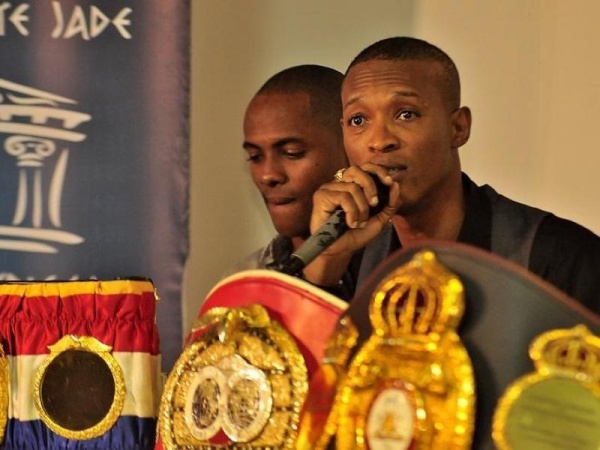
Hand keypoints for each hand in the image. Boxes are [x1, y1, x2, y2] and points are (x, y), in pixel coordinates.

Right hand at [303, 163, 400, 285]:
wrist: (341, 251)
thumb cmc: (357, 235)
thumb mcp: (380, 220)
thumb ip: (390, 204)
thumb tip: (396, 185)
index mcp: (353, 185)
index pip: (365, 168)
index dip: (378, 171)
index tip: (390, 182)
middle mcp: (340, 183)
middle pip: (357, 170)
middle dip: (370, 185)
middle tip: (374, 204)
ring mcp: (329, 188)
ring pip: (353, 188)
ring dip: (361, 209)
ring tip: (358, 223)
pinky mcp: (321, 196)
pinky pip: (343, 197)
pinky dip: (352, 212)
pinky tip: (350, 223)